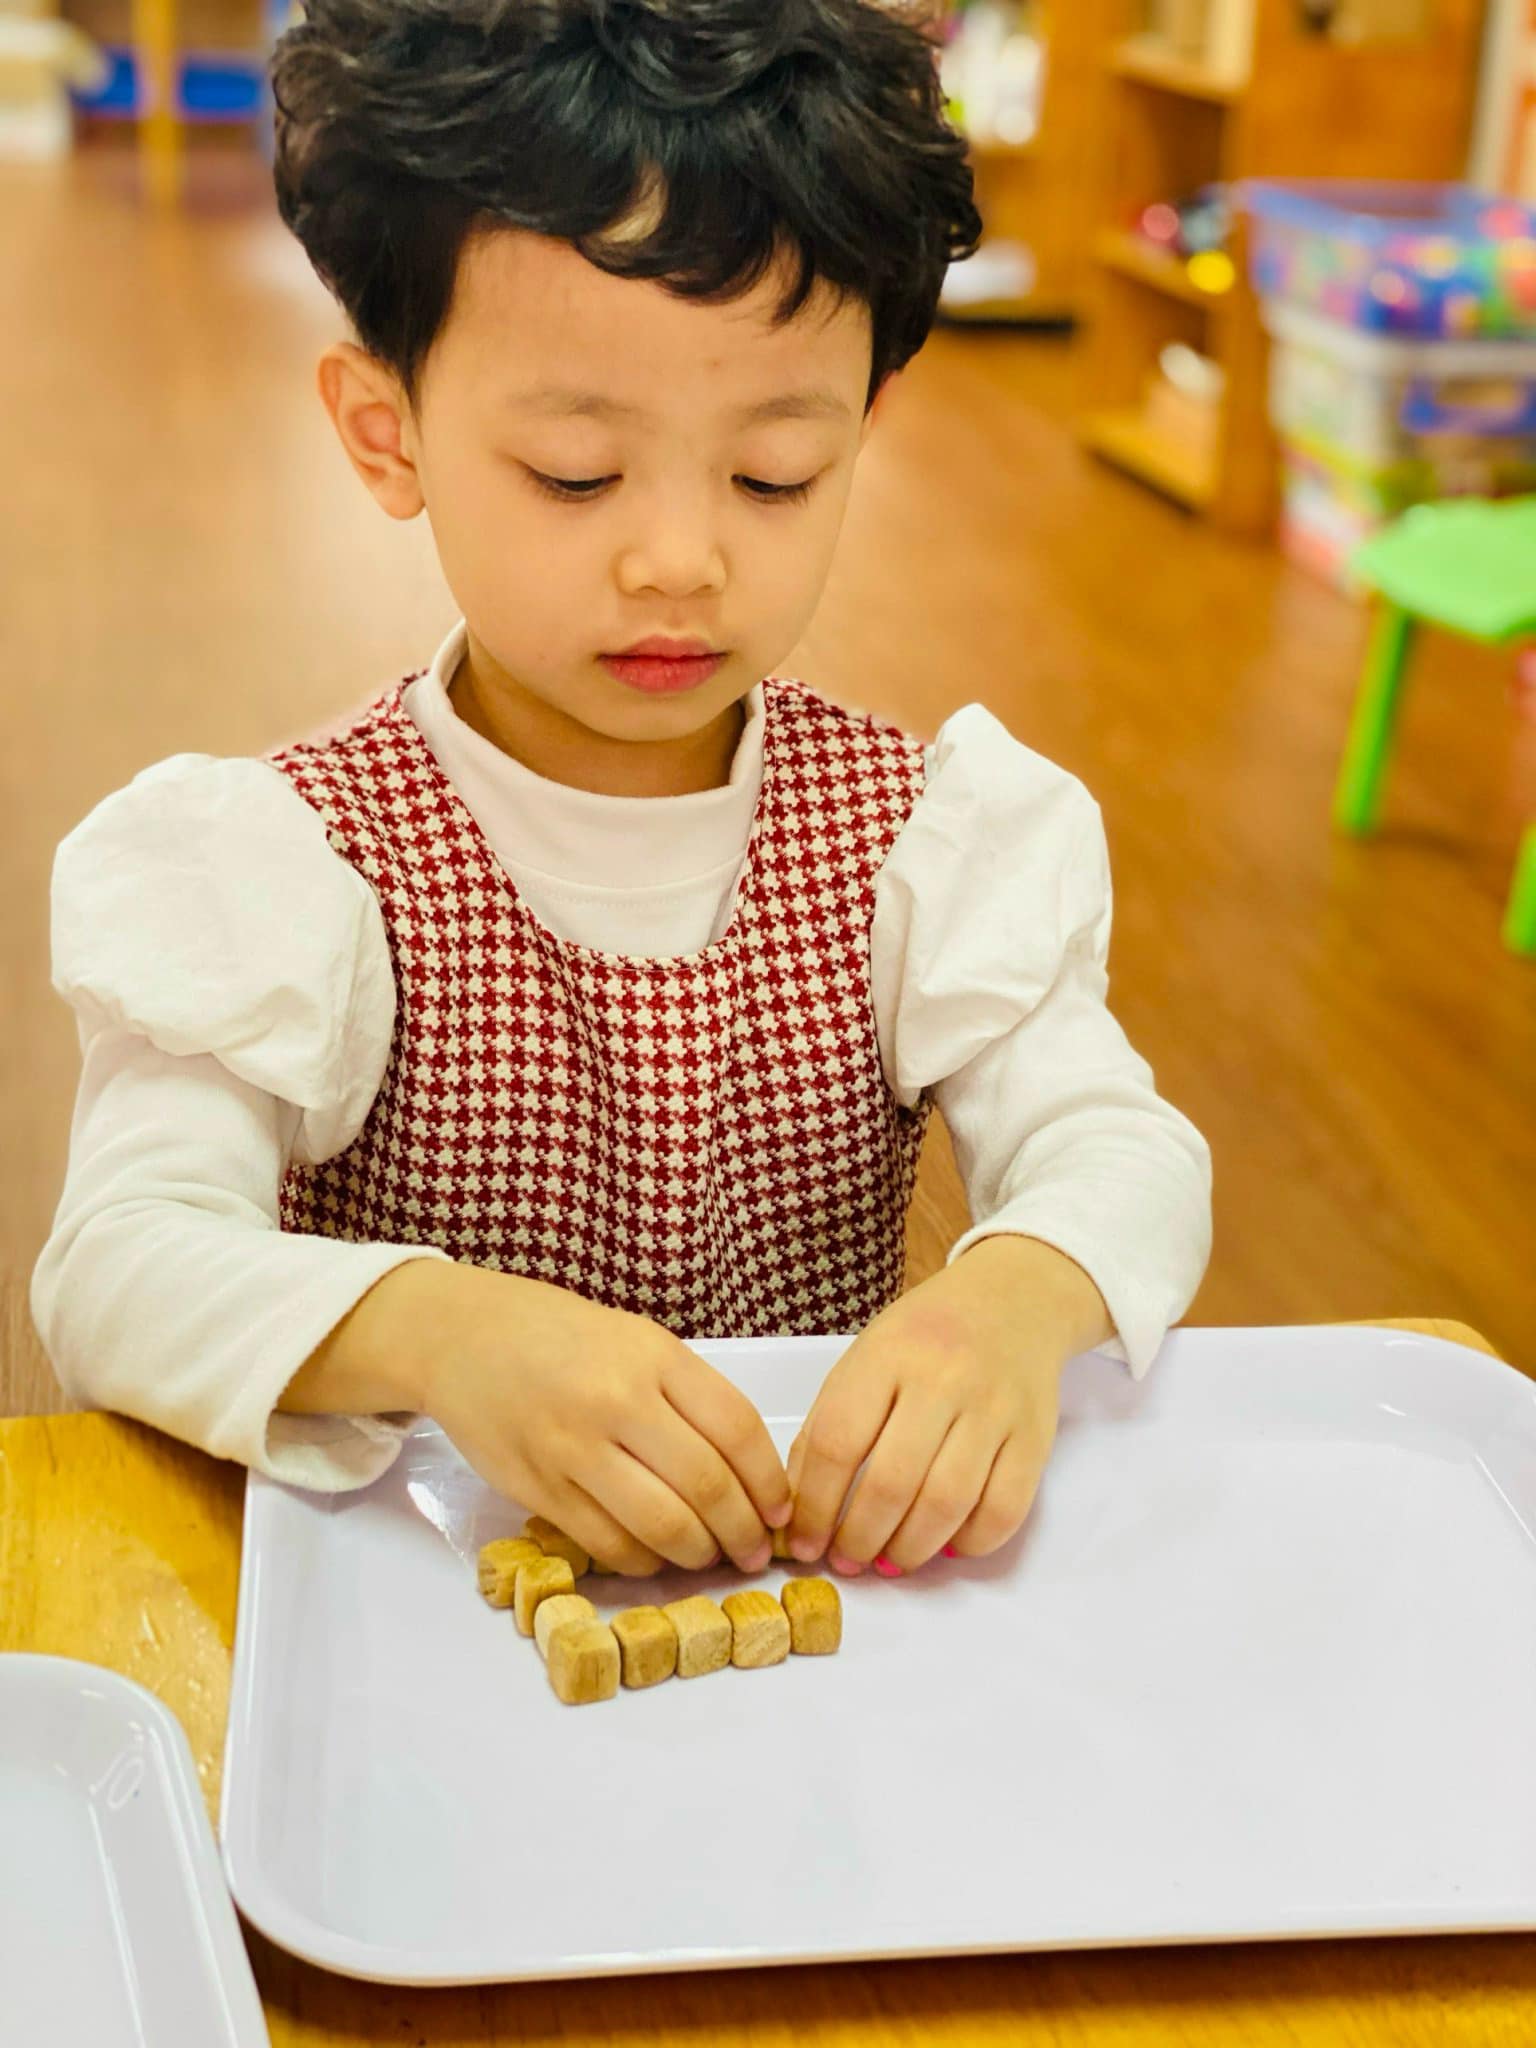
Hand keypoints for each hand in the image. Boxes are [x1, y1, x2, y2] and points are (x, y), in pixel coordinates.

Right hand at [284, 1260, 790, 1575]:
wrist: (462, 1337)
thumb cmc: (558, 1336)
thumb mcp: (636, 1339)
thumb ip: (688, 1395)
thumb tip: (748, 1471)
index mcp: (652, 1356)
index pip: (735, 1429)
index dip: (769, 1482)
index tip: (781, 1510)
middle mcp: (615, 1401)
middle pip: (706, 1485)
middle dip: (743, 1531)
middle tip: (755, 1551)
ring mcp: (572, 1448)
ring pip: (661, 1525)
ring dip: (699, 1554)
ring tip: (711, 1558)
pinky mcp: (537, 1489)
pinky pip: (608, 1544)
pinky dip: (644, 1561)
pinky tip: (657, 1556)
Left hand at [784, 1237, 1111, 1575]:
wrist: (1013, 1301)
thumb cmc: (924, 1338)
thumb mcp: (864, 1358)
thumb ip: (829, 1425)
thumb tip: (801, 1510)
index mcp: (887, 1355)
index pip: (837, 1443)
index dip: (814, 1506)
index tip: (804, 1543)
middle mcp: (943, 1379)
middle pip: (891, 1482)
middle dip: (860, 1538)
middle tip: (847, 1561)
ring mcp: (994, 1409)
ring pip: (947, 1503)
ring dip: (910, 1549)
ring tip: (889, 1562)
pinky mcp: (1035, 1437)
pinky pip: (1003, 1510)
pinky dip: (969, 1543)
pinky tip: (944, 1546)